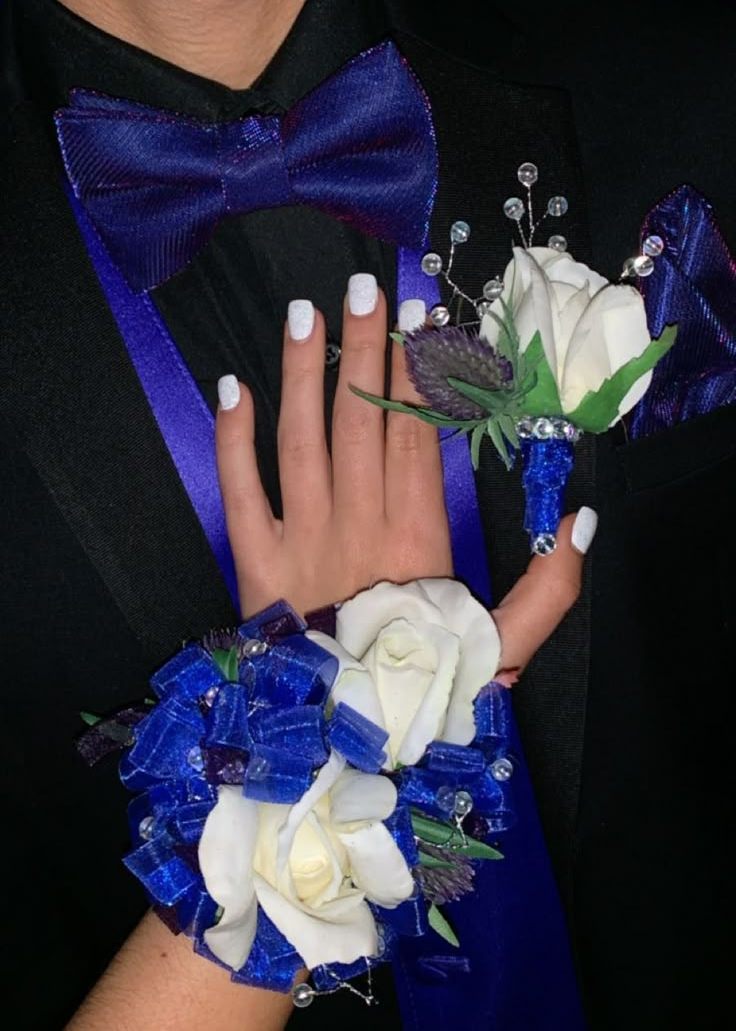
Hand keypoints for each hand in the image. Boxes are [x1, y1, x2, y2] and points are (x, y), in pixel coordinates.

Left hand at [215, 276, 596, 672]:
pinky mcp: (253, 562)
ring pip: (300, 439)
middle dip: (363, 350)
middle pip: (360, 421)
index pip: (416, 437)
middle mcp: (356, 525)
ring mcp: (300, 539)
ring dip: (303, 374)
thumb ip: (550, 591)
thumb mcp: (502, 649)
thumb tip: (584, 523)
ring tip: (308, 314)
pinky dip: (232, 439)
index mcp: (416, 539)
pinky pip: (238, 489)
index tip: (417, 321)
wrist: (341, 741)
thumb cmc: (422, 687)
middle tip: (363, 288)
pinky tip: (233, 387)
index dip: (417, 376)